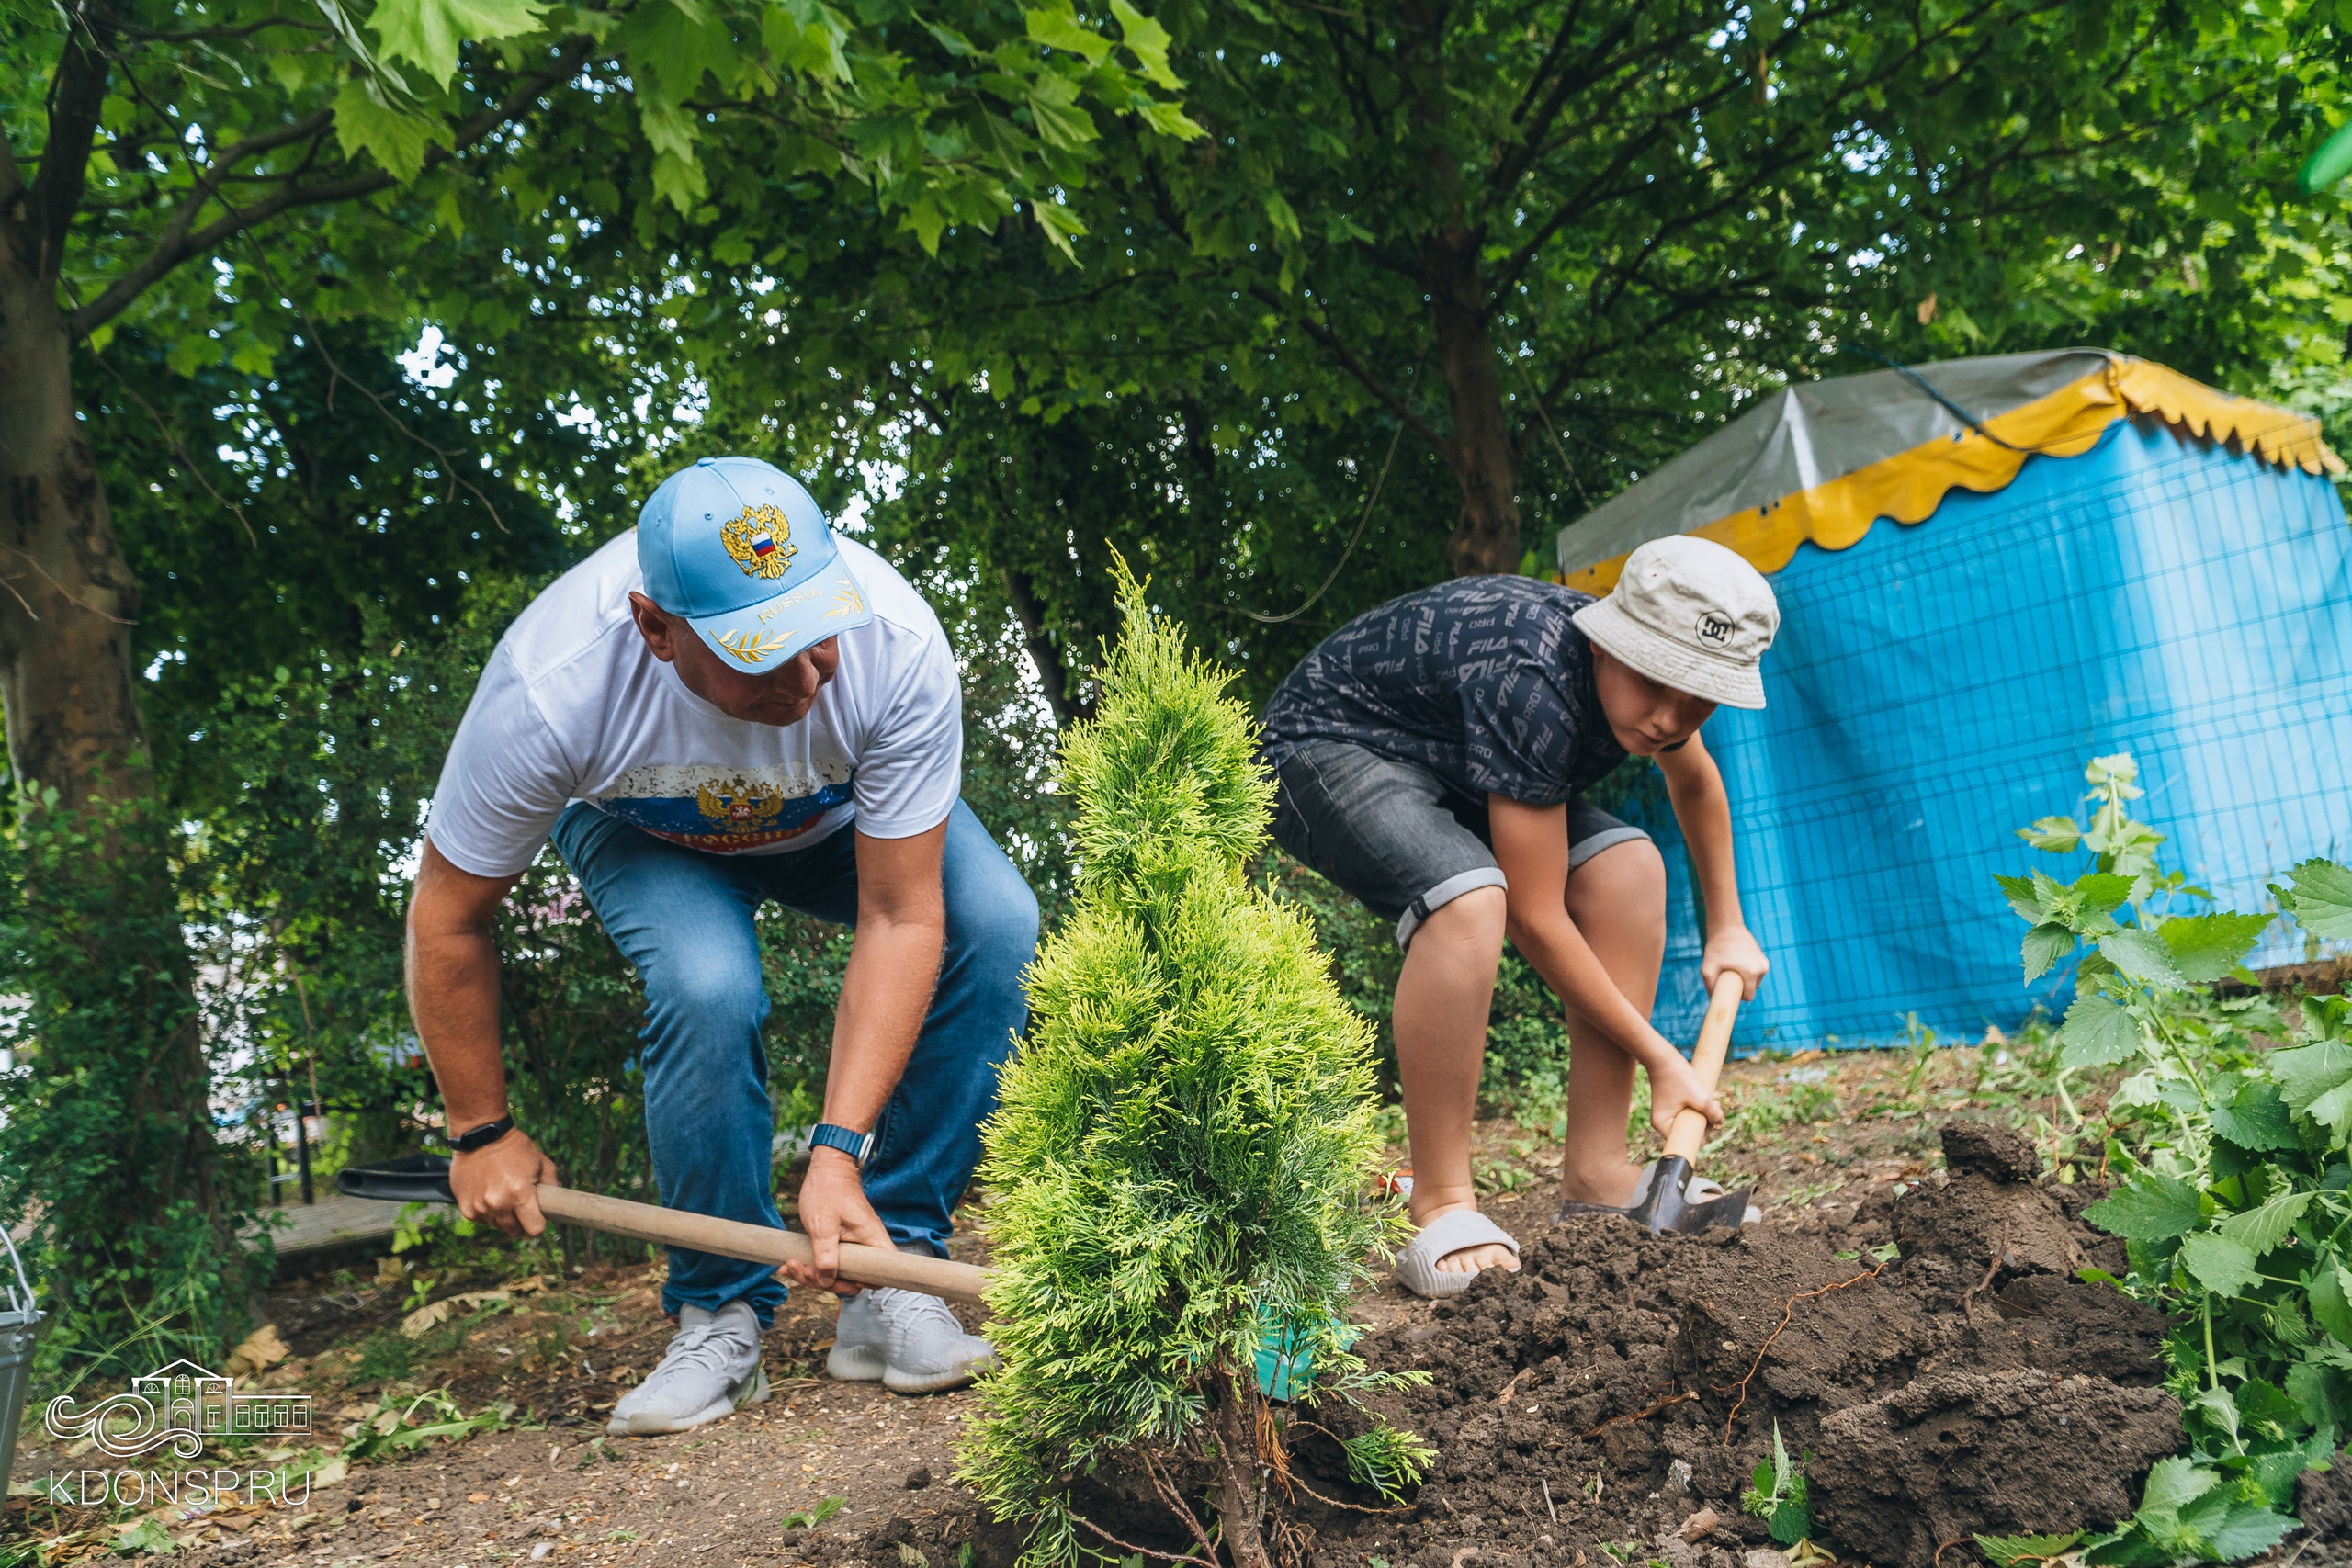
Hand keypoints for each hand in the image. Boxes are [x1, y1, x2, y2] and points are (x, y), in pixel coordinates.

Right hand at [451, 1127, 556, 1236]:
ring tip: (503, 1194)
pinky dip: (486, 1212)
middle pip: (515, 1231)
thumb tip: (555, 1204)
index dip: (539, 1223)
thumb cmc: (514, 1147)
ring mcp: (479, 1208)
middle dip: (521, 1221)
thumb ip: (552, 1185)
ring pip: (497, 1226)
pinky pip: (481, 1219)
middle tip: (520, 1204)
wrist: (481, 1135)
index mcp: (520, 1194)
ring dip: (503, 1216)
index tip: (538, 1216)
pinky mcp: (465, 1208)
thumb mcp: (542, 1162)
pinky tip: (488, 1193)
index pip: (534, 1229)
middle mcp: (498, 1204)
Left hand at [785, 1148, 893, 1296]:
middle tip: (800, 1269)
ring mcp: (855, 1245)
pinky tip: (792, 1263)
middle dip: (823, 1281)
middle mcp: (867, 1245)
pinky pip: (830, 1262)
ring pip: (838, 1272)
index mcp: (872, 1241)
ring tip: (790, 1265)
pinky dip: (811, 1265)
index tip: (833, 1280)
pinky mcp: (842, 1243)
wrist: (827, 1169)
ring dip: (812, 1274)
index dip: (858, 1285)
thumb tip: (827, 1281)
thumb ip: (826, 1256)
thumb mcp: (823, 1225)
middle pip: (853, 1279)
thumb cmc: (828, 1190)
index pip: (878, 1276)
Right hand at [1648, 1056, 1725, 1139]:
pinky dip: (1697, 1108)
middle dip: (1705, 1121)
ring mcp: (1666, 1114)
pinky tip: (1704, 1098)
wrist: (1663, 1058)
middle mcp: (1662, 1123)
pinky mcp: (1671, 1106)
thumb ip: (1713, 1113)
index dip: (1701, 1134)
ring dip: (1703, 1113)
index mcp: (1663, 1125)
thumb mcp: (1700, 1097)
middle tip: (1714, 1107)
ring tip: (1711, 1101)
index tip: (1710, 1122)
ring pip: (1690, 1121)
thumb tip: (1720, 1122)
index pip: (1686, 1141)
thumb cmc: (1678, 1077)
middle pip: (1689, 1132)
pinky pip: (1687, 1113)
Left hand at [1701, 924, 1768, 1001]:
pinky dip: (1748, 972)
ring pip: (1755, 982)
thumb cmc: (1716, 949)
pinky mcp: (1764, 959)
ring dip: (1745, 980)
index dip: (1737, 997)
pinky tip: (1738, 964)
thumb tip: (1715, 1001)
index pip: (1748, 996)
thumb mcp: (1707, 969)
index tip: (1728, 990)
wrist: (1726, 928)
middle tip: (1727, 977)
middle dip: (1741, 988)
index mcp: (1751, 972)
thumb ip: (1710, 987)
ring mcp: (1764, 963)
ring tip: (1732, 969)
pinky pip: (1756, 973)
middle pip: (1752, 990)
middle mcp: (1761, 968)